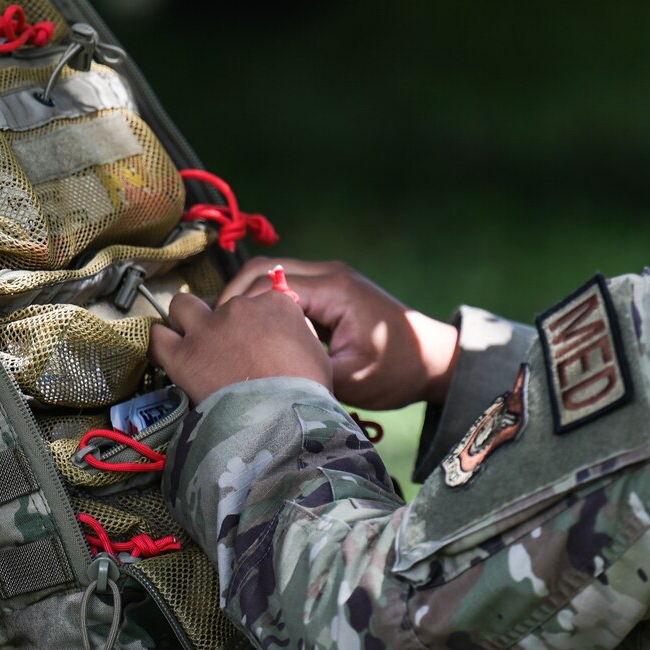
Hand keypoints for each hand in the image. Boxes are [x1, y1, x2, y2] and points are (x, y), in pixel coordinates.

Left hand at [150, 289, 331, 404]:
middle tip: (224, 343)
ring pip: (183, 306)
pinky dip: (159, 343)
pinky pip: (157, 338)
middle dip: (221, 318)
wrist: (283, 418)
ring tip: (189, 339)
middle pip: (222, 302)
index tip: (254, 337)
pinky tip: (164, 352)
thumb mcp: (317, 355)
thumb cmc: (307, 393)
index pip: (259, 297)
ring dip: (185, 320)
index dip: (255, 319)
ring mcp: (208, 328)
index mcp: (276, 304)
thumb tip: (289, 338)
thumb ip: (299, 336)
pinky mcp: (184, 354)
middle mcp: (239, 308)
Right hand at [222, 259, 460, 410]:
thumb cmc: (398, 370)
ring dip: (249, 300)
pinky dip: (267, 304)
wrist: (435, 359)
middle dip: (234, 298)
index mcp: (333, 290)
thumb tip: (259, 374)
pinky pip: (288, 287)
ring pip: (272, 275)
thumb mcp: (349, 378)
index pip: (268, 284)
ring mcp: (331, 278)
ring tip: (229, 332)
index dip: (237, 308)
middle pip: (263, 270)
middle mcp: (329, 274)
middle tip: (215, 331)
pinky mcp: (332, 290)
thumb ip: (304, 368)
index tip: (217, 336)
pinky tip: (254, 333)